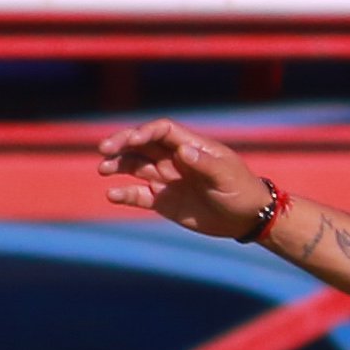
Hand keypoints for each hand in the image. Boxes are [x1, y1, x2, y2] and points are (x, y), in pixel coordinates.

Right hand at [95, 119, 268, 237]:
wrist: (247, 219)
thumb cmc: (241, 191)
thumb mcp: (227, 177)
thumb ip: (205, 164)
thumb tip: (182, 151)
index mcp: (191, 146)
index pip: (161, 131)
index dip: (145, 132)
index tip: (132, 139)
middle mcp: (174, 159)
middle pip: (141, 144)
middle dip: (122, 143)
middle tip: (104, 149)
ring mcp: (166, 178)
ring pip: (134, 166)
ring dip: (117, 165)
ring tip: (103, 169)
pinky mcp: (162, 200)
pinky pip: (138, 194)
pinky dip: (124, 193)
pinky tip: (112, 195)